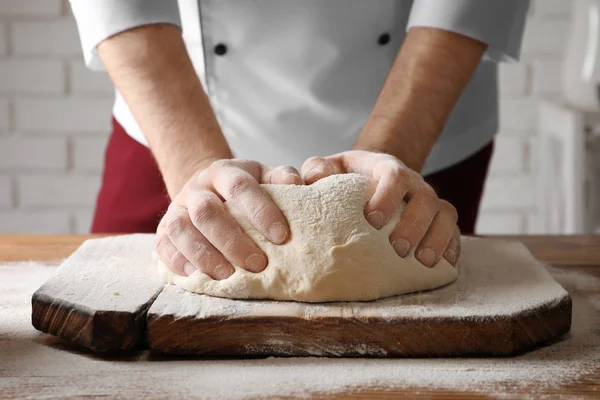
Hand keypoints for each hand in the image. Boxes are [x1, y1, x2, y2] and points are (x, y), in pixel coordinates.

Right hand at [156, 159, 303, 278]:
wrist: (207, 189)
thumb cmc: (244, 189)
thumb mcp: (263, 177)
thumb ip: (281, 178)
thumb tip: (298, 184)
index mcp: (224, 171)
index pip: (240, 186)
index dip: (260, 210)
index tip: (282, 236)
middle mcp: (197, 188)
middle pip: (207, 212)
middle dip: (233, 241)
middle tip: (258, 265)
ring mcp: (176, 209)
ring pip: (182, 229)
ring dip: (204, 255)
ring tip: (228, 277)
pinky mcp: (163, 231)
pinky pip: (164, 246)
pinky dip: (179, 263)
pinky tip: (197, 277)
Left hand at [301, 150, 459, 266]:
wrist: (369, 177)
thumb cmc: (345, 177)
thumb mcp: (329, 167)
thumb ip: (317, 168)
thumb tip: (313, 178)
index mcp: (385, 167)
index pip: (394, 175)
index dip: (388, 196)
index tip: (372, 220)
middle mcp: (413, 182)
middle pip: (425, 197)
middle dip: (414, 224)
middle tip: (397, 249)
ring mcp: (428, 201)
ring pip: (445, 213)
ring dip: (437, 237)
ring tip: (423, 261)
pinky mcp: (437, 219)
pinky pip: (454, 229)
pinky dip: (452, 245)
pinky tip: (445, 264)